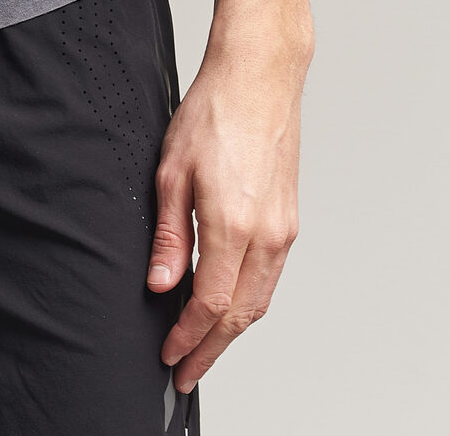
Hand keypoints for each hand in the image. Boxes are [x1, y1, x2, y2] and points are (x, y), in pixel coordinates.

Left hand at [145, 30, 308, 393]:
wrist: (259, 78)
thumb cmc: (213, 112)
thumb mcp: (171, 170)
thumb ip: (169, 234)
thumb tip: (160, 284)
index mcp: (233, 225)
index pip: (210, 305)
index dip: (187, 337)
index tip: (168, 355)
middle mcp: (267, 236)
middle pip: (240, 315)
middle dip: (210, 349)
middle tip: (184, 371)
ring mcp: (284, 230)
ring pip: (259, 301)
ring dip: (231, 331)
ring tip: (202, 347)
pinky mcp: (289, 221)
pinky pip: (270, 278)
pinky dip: (248, 303)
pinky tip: (228, 306)